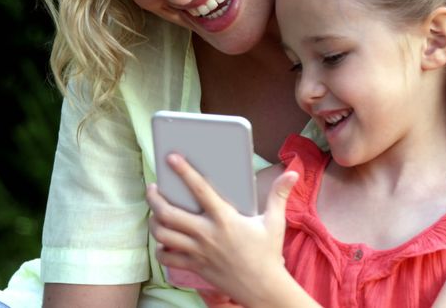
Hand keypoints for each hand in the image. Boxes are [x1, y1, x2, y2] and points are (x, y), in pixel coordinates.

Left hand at [147, 153, 298, 304]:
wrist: (262, 288)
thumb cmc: (267, 253)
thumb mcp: (275, 222)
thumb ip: (279, 195)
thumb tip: (292, 173)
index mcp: (225, 218)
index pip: (200, 189)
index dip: (184, 171)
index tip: (172, 157)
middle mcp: (207, 234)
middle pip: (169, 213)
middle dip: (155, 198)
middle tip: (153, 188)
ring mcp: (198, 252)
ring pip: (163, 234)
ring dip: (153, 221)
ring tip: (155, 211)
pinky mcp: (194, 266)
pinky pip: (167, 257)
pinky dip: (160, 248)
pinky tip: (163, 240)